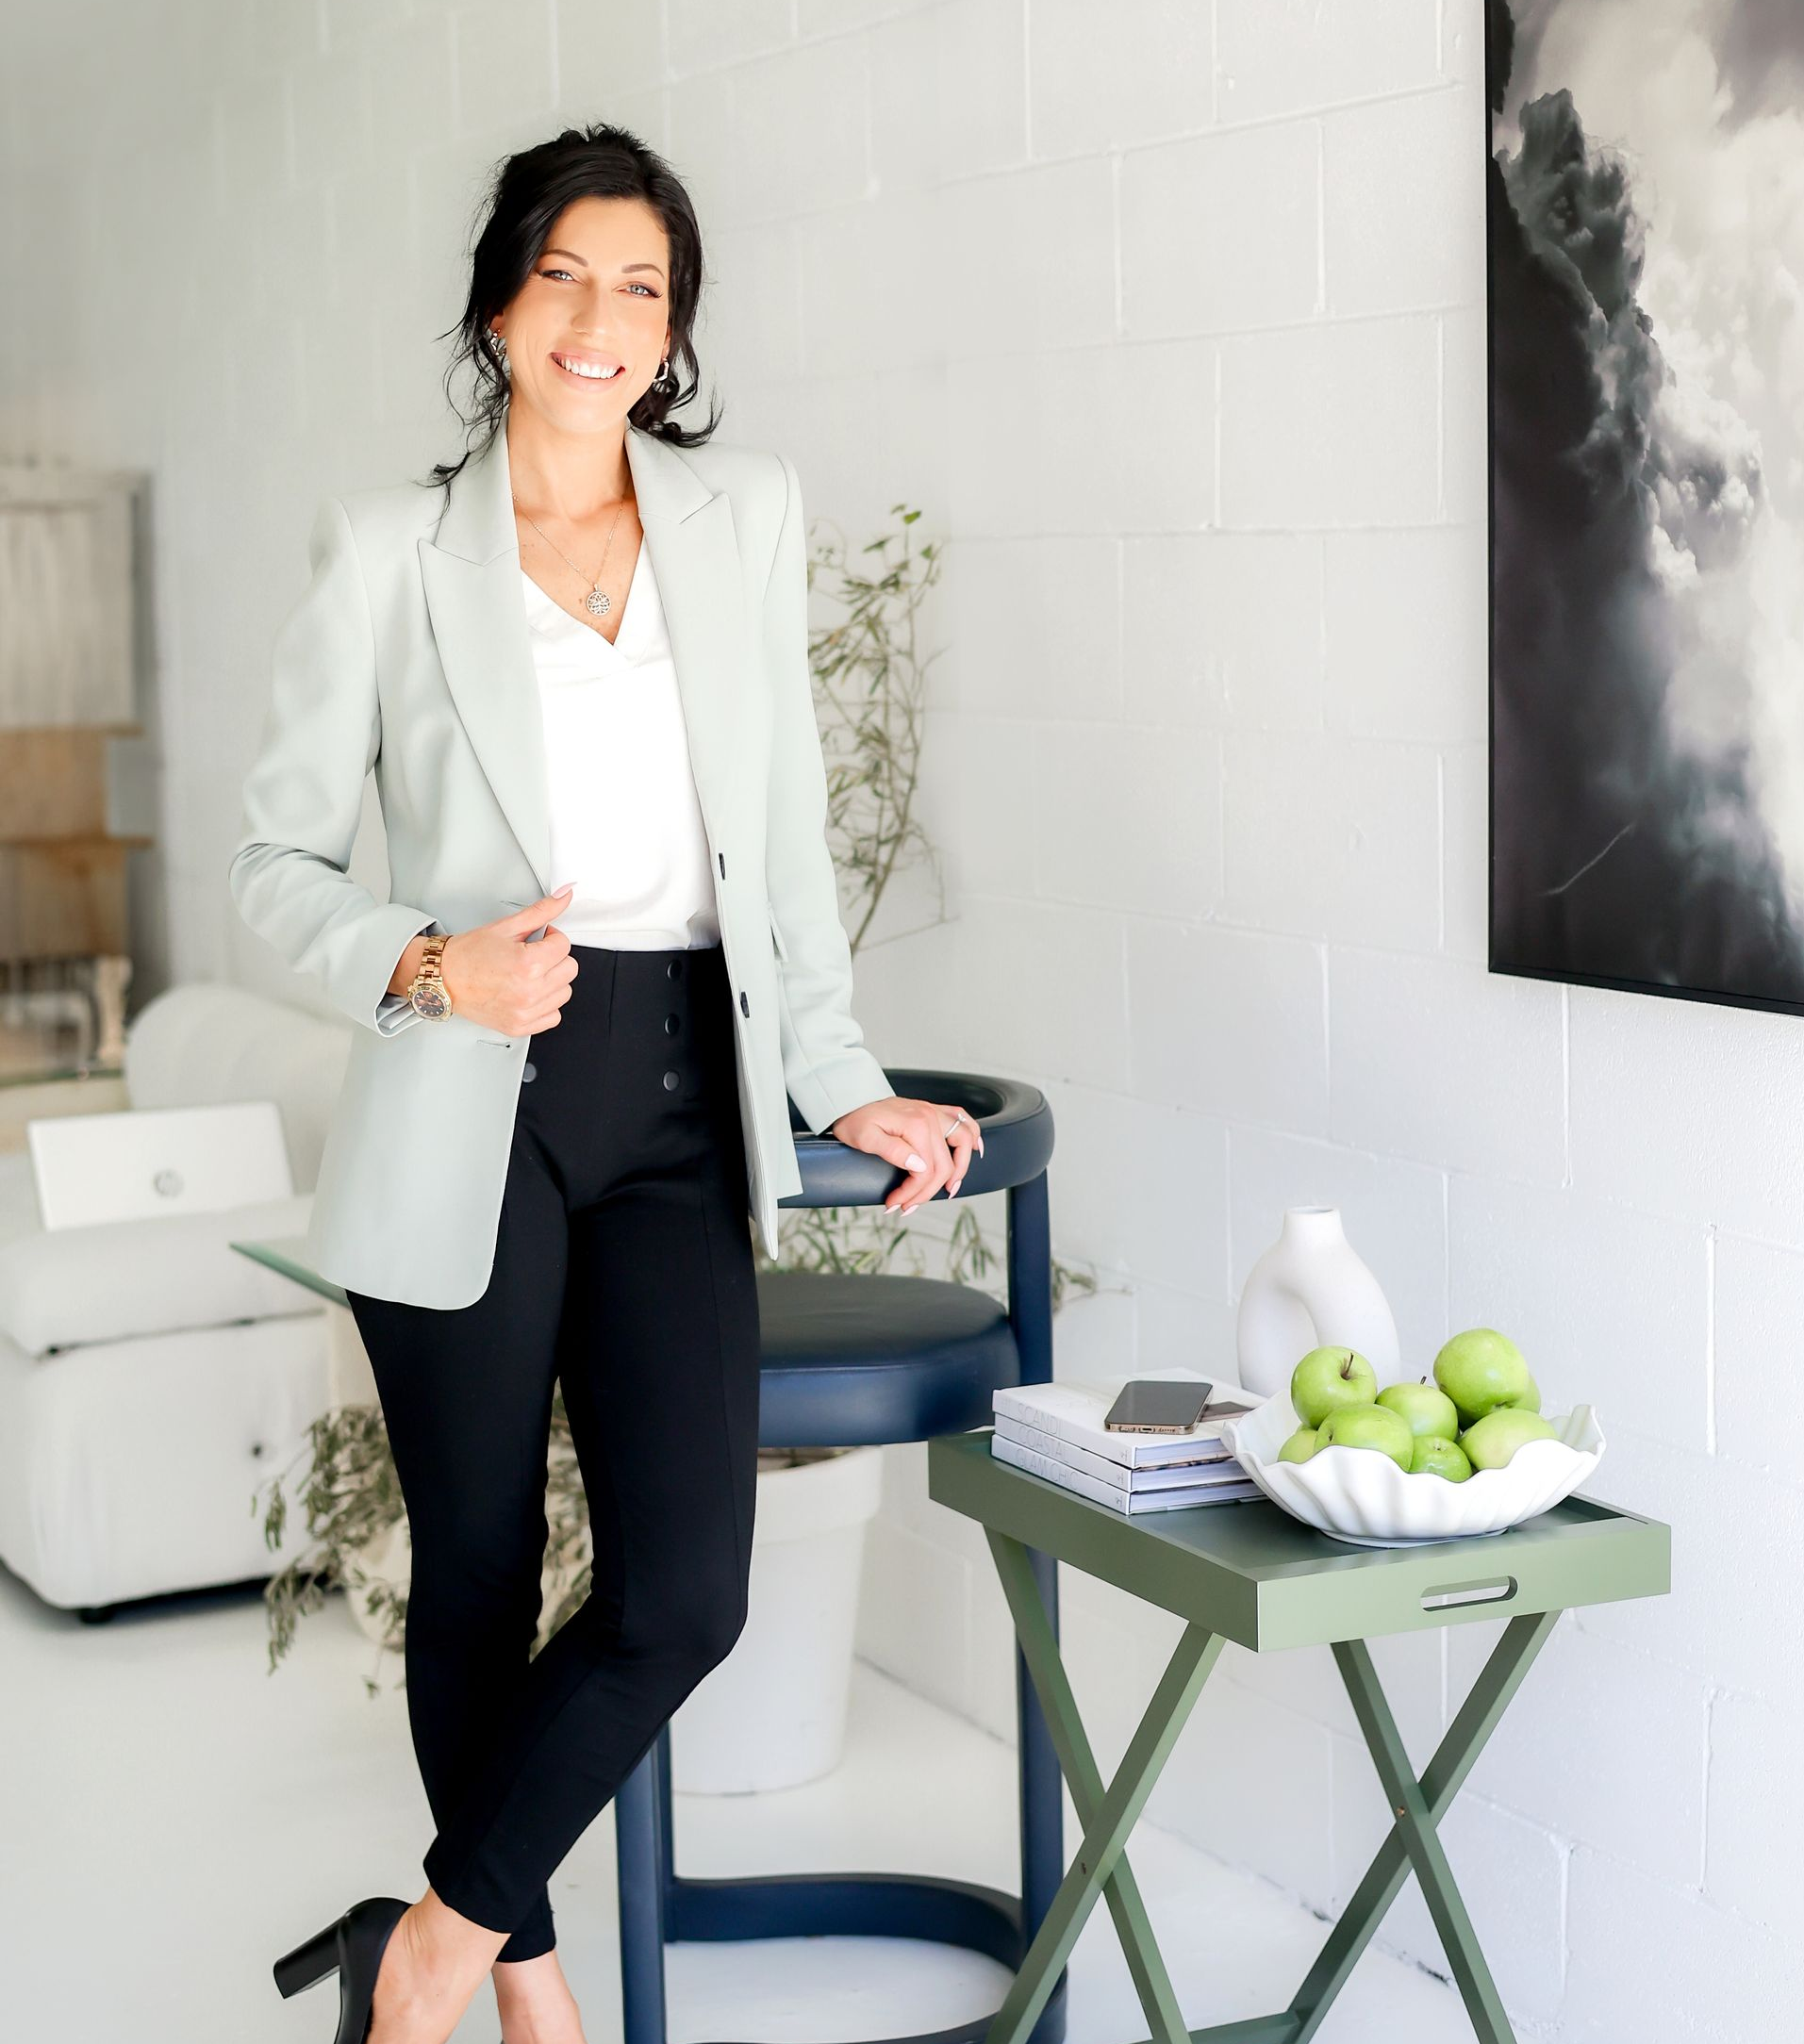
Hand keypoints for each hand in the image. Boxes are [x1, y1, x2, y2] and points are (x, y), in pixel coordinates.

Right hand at [440, 885, 578, 1035]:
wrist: (443, 978)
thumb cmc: (468, 954)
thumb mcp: (506, 926)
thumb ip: (541, 911)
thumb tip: (564, 896)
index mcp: (528, 964)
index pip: (564, 945)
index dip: (551, 937)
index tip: (538, 939)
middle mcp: (530, 991)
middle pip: (569, 969)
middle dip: (554, 958)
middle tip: (532, 955)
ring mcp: (526, 1012)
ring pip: (564, 993)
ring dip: (552, 981)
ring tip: (528, 974)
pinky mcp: (521, 1026)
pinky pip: (553, 1017)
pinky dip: (546, 1005)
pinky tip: (529, 993)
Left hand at [827, 1095, 983, 1214]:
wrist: (849, 1100)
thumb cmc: (855, 1120)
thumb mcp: (865, 1138)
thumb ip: (893, 1152)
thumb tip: (919, 1166)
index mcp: (916, 1125)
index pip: (925, 1171)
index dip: (912, 1193)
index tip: (894, 1204)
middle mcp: (930, 1116)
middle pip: (943, 1165)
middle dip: (927, 1192)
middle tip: (908, 1206)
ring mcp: (933, 1112)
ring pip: (963, 1143)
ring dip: (961, 1168)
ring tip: (950, 1189)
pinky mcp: (933, 1111)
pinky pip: (962, 1119)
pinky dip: (973, 1135)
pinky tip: (975, 1150)